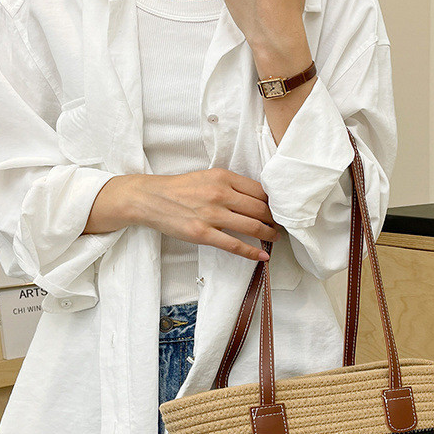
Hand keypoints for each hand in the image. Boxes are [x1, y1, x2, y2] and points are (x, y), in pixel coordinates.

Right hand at [82, 169, 279, 261]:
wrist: (151, 198)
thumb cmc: (180, 189)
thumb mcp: (208, 177)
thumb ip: (231, 185)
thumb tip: (257, 198)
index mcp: (223, 177)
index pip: (260, 190)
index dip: (274, 202)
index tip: (280, 209)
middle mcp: (220, 194)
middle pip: (260, 209)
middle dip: (275, 219)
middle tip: (282, 225)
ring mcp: (212, 215)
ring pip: (252, 227)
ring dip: (269, 234)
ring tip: (275, 238)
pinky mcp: (203, 233)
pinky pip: (234, 245)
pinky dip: (252, 252)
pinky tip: (263, 256)